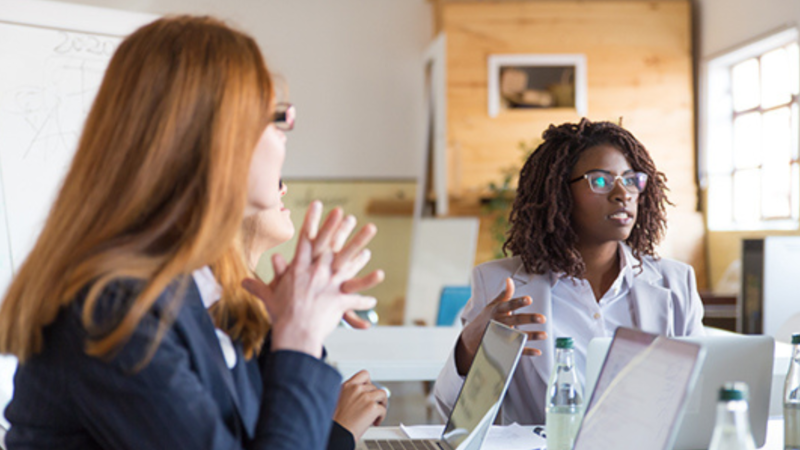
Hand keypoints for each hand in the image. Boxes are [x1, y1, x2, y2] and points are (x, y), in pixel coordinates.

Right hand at [242, 201, 377, 357]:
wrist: (293, 333)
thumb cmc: (280, 316)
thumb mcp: (268, 298)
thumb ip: (258, 287)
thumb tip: (242, 282)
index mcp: (299, 269)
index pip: (306, 239)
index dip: (312, 220)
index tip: (317, 204)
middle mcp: (316, 272)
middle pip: (330, 246)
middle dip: (339, 228)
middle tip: (347, 214)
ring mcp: (330, 284)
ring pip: (349, 263)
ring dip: (360, 248)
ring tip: (370, 235)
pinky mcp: (340, 299)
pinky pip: (356, 296)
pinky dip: (366, 295)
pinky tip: (376, 291)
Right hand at [333, 370, 387, 439]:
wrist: (337, 433)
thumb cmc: (335, 421)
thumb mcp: (338, 400)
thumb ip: (350, 394)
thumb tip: (360, 396)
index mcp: (347, 386)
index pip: (364, 375)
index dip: (369, 382)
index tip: (369, 390)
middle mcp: (356, 389)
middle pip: (374, 387)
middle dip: (374, 397)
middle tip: (372, 407)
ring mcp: (365, 397)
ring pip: (382, 395)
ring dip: (382, 404)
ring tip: (377, 413)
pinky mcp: (372, 407)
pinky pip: (383, 409)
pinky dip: (381, 417)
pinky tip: (375, 422)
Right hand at [455, 278, 546, 374]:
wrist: (471, 338)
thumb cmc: (486, 318)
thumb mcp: (493, 305)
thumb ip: (504, 294)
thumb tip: (509, 280)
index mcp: (497, 311)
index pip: (509, 305)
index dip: (519, 302)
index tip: (529, 299)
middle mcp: (499, 323)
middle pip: (515, 320)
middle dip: (529, 319)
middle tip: (543, 318)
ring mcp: (501, 336)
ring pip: (517, 336)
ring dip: (531, 336)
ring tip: (544, 335)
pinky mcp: (503, 348)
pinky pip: (516, 350)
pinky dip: (527, 352)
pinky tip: (538, 351)